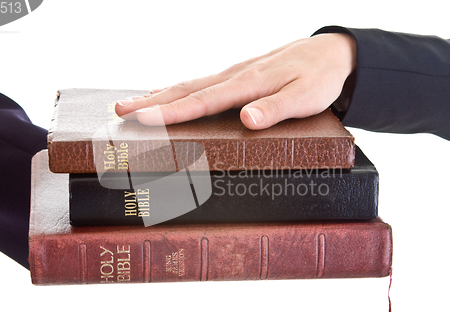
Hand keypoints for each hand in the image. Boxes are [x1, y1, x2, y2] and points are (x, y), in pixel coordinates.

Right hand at [115, 33, 355, 129]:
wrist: (329, 53)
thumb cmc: (318, 78)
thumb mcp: (305, 96)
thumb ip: (275, 109)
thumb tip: (246, 120)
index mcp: (247, 84)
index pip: (203, 100)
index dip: (172, 112)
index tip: (144, 119)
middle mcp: (234, 77)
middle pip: (185, 90)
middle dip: (151, 102)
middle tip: (119, 111)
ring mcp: (233, 75)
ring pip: (189, 85)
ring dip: (158, 96)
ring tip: (132, 104)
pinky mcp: (237, 76)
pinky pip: (200, 84)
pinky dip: (178, 91)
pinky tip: (168, 95)